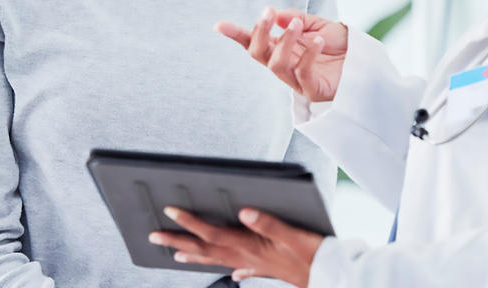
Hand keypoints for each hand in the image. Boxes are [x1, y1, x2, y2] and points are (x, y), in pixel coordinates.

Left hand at [150, 206, 322, 285]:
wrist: (333, 276)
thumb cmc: (315, 255)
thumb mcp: (294, 235)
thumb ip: (268, 223)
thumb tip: (244, 211)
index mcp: (251, 246)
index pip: (212, 234)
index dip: (190, 222)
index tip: (169, 212)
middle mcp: (248, 257)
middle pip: (207, 249)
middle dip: (180, 241)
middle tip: (155, 236)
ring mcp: (257, 265)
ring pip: (219, 261)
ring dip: (196, 256)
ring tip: (178, 254)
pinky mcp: (269, 269)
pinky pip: (244, 270)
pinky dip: (234, 270)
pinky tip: (233, 274)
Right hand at [216, 7, 347, 102]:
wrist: (363, 60)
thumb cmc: (338, 44)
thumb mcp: (317, 24)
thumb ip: (296, 19)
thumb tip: (278, 16)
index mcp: (281, 48)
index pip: (253, 42)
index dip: (236, 35)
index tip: (219, 25)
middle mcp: (284, 64)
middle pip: (258, 53)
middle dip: (260, 32)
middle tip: (268, 12)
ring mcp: (296, 79)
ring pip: (276, 65)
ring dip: (285, 41)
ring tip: (297, 24)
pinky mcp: (312, 90)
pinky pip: (303, 73)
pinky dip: (309, 54)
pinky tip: (319, 41)